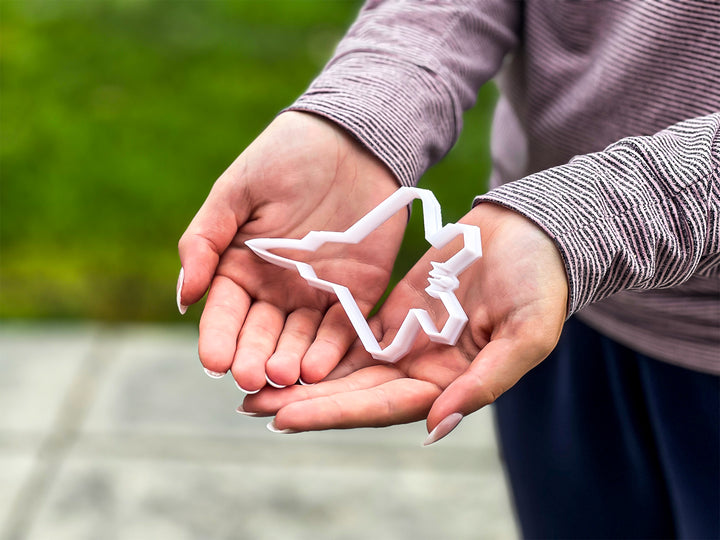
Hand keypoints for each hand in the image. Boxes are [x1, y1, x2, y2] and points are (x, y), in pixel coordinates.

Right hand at [177, 112, 404, 391]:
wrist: (352, 139)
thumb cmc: (285, 156)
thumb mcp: (237, 191)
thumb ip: (206, 241)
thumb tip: (184, 297)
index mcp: (242, 266)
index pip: (226, 310)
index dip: (218, 337)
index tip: (214, 362)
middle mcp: (277, 288)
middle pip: (262, 332)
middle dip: (255, 357)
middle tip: (251, 379)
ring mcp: (318, 293)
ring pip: (300, 338)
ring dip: (291, 360)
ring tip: (284, 376)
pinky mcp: (357, 292)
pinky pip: (343, 328)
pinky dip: (331, 349)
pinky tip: (317, 368)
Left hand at [242, 203, 567, 443]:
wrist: (534, 235)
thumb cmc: (540, 285)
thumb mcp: (525, 335)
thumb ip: (484, 382)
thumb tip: (437, 425)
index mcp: (449, 383)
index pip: (382, 406)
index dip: (334, 413)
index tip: (284, 417)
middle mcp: (422, 369)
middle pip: (353, 392)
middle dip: (303, 400)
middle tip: (249, 405)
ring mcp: (407, 341)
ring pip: (346, 365)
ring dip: (302, 374)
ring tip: (251, 379)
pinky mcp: (396, 311)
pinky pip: (351, 331)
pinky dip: (320, 342)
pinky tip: (285, 343)